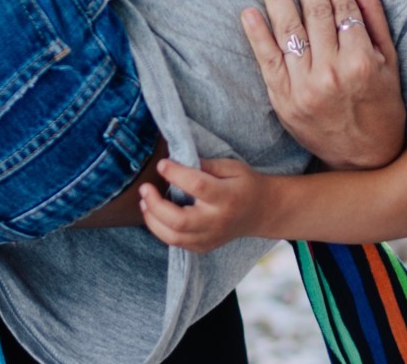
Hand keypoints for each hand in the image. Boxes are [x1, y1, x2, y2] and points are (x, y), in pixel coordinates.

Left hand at [138, 159, 273, 252]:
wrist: (262, 212)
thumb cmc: (245, 184)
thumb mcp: (233, 166)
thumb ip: (207, 165)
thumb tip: (179, 160)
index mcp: (227, 197)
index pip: (197, 186)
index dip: (176, 174)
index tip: (162, 164)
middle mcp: (217, 221)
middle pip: (180, 220)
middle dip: (156, 205)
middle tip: (145, 188)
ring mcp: (211, 237)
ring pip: (174, 237)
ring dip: (153, 220)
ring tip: (144, 202)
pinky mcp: (204, 246)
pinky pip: (177, 244)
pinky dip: (161, 230)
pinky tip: (154, 215)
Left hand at [241, 0, 405, 169]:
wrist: (365, 160)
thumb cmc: (383, 106)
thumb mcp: (390, 62)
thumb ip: (373, 16)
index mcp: (362, 61)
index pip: (343, 9)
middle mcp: (332, 73)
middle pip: (316, 14)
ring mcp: (305, 88)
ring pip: (289, 31)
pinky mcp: (284, 101)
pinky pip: (267, 61)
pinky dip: (257, 35)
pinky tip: (250, 10)